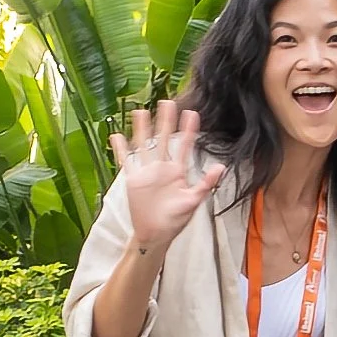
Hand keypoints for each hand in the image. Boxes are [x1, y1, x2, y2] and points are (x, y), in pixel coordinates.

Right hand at [111, 101, 226, 252]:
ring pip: (144, 145)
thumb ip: (206, 183)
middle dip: (166, 121)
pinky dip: (120, 149)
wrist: (157, 234)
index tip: (192, 113)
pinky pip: (126, 161)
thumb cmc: (176, 220)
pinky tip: (116, 135)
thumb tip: (221, 167)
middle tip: (167, 101)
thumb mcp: (194, 201)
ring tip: (140, 111)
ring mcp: (147, 172)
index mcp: (178, 172)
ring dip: (141, 129)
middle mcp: (163, 168)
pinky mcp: (133, 179)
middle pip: (164, 139)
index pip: (185, 146)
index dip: (188, 130)